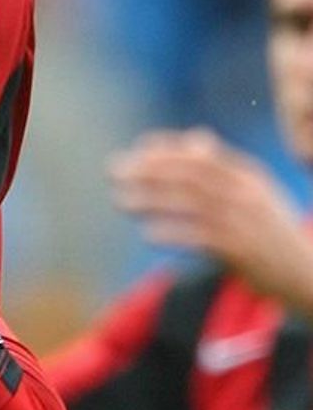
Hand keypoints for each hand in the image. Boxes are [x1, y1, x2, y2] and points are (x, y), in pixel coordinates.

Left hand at [112, 128, 312, 305]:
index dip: (167, 150)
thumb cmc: (272, 230)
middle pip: (189, 175)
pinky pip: (200, 238)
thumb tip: (195, 136)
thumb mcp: (255, 191)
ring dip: (151, 200)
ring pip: (189, 205)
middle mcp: (246, 194)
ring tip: (120, 200)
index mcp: (248, 176)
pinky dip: (173, 233)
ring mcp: (244, 222)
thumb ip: (222, 167)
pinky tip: (148, 234)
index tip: (137, 150)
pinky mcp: (242, 251)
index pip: (201, 155)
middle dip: (148, 171)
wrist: (308, 274)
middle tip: (115, 172)